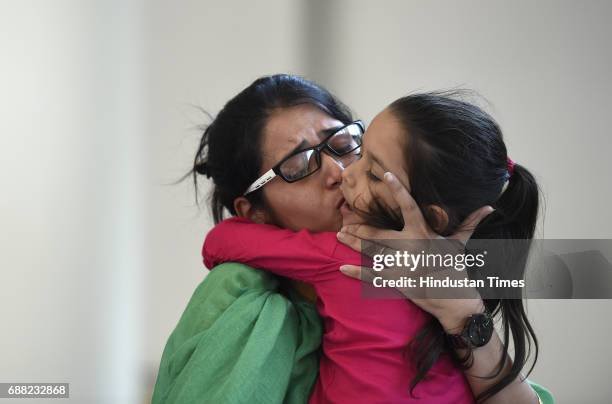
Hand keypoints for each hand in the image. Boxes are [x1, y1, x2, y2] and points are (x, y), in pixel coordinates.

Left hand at [337, 171, 491, 330]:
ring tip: (338, 236)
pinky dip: (356, 273)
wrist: (455, 300)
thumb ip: (470, 223)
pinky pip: (373, 276)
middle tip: (343, 222)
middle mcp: (410, 246)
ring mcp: (401, 264)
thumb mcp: (461, 244)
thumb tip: (490, 207)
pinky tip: (342, 268)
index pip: (410, 206)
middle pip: (378, 233)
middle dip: (359, 228)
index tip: (387, 175)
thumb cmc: (456, 268)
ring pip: (371, 251)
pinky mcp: (397, 281)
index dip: (398, 189)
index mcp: (424, 233)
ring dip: (353, 245)